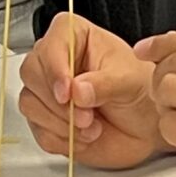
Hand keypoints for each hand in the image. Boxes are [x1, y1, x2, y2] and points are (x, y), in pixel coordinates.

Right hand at [18, 13, 165, 167]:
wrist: (145, 126)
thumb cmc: (139, 91)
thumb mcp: (129, 81)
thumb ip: (104, 84)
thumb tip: (77, 90)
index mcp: (74, 36)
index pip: (50, 45)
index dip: (54, 69)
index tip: (67, 92)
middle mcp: (55, 60)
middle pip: (31, 73)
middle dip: (58, 102)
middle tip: (86, 117)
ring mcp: (46, 90)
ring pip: (30, 103)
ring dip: (61, 123)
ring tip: (92, 128)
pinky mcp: (45, 119)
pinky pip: (38, 131)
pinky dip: (61, 139)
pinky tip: (84, 137)